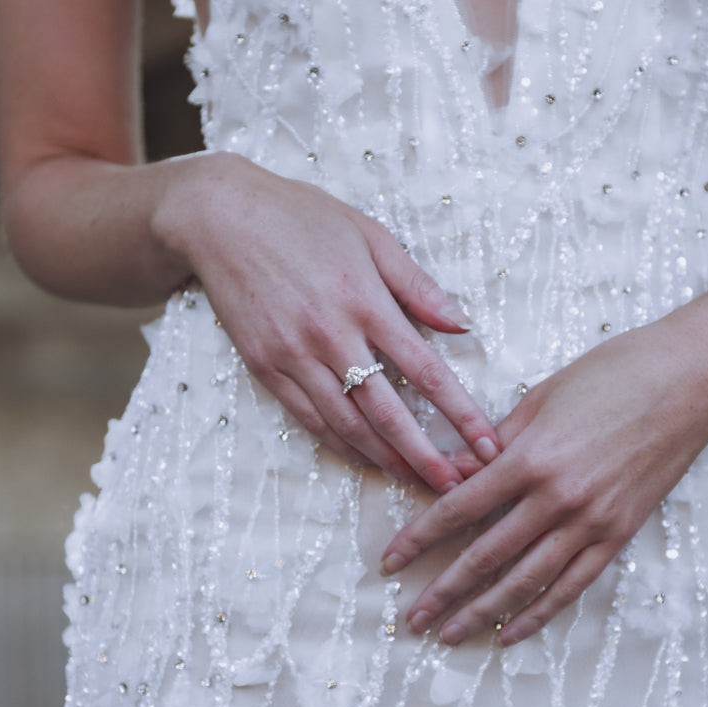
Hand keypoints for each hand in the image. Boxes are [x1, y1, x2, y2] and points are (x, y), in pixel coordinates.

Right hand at [163, 153, 499, 491]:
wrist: (219, 217)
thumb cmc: (302, 217)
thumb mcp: (370, 235)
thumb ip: (417, 285)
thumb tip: (463, 325)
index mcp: (364, 301)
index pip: (426, 371)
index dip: (460, 414)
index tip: (487, 444)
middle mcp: (330, 336)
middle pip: (387, 413)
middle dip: (425, 457)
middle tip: (456, 487)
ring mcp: (294, 357)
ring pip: (347, 425)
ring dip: (386, 460)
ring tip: (417, 482)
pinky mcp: (266, 368)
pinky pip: (310, 419)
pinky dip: (342, 445)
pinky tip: (367, 459)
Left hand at [379, 313, 707, 644]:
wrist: (691, 380)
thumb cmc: (614, 374)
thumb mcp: (542, 396)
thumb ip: (496, 442)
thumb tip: (453, 473)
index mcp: (530, 457)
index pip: (457, 510)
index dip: (418, 540)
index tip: (389, 564)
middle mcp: (558, 498)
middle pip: (485, 557)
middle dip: (443, 591)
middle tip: (411, 619)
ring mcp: (592, 521)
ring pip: (526, 581)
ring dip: (482, 613)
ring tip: (448, 635)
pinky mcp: (620, 534)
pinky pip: (573, 585)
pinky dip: (540, 613)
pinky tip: (511, 632)